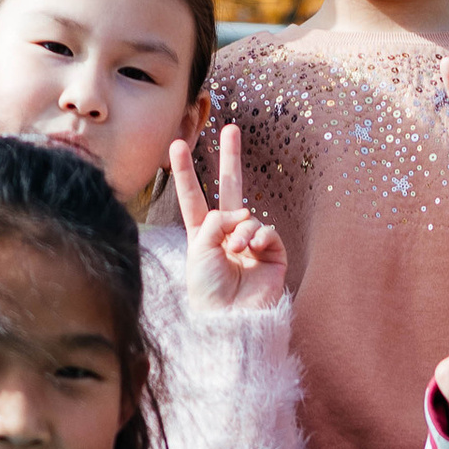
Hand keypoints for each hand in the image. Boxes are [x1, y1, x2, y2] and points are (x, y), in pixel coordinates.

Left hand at [170, 126, 286, 315]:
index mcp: (202, 235)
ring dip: (240, 229)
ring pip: (247, 215)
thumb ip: (214, 220)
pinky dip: (259, 236)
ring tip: (236, 248)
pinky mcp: (272, 254)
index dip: (184, 172)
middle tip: (230, 128)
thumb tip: (242, 214)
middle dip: (230, 159)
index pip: (192, 197)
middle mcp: (227, 235)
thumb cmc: (207, 291)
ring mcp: (251, 243)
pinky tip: (252, 249)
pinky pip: (267, 231)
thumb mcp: (198, 250)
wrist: (231, 320)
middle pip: (229, 189)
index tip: (176, 145)